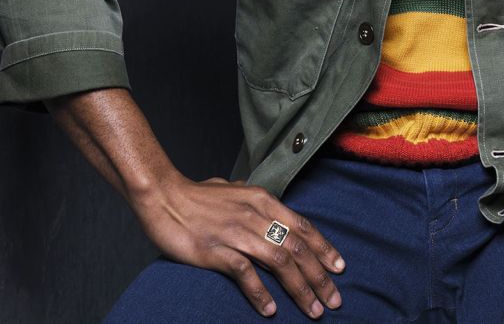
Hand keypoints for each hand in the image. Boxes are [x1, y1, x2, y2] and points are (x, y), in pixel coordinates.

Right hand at [133, 174, 344, 317]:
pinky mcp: (216, 250)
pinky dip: (261, 294)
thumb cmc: (197, 196)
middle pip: (297, 247)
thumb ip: (254, 201)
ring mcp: (236, 232)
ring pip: (279, 261)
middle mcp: (255, 215)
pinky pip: (245, 274)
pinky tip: (271, 311)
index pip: (302, 226)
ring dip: (299, 288)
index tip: (339, 268)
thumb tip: (268, 208)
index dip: (323, 248)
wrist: (163, 196)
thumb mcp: (234, 191)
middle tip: (334, 300)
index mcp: (262, 200)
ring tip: (313, 310)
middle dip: (319, 276)